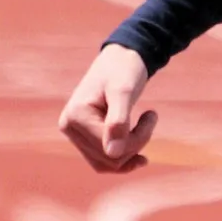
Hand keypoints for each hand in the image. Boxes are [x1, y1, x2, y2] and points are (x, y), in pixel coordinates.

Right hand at [58, 43, 156, 173]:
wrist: (121, 58)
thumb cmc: (123, 69)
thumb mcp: (124, 91)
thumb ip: (118, 121)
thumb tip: (113, 154)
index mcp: (75, 116)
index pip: (110, 149)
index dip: (138, 139)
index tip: (152, 114)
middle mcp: (69, 127)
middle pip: (109, 158)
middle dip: (136, 143)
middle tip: (150, 118)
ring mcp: (75, 133)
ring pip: (108, 163)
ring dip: (132, 149)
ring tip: (144, 125)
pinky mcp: (84, 137)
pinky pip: (103, 161)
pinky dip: (124, 158)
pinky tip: (140, 153)